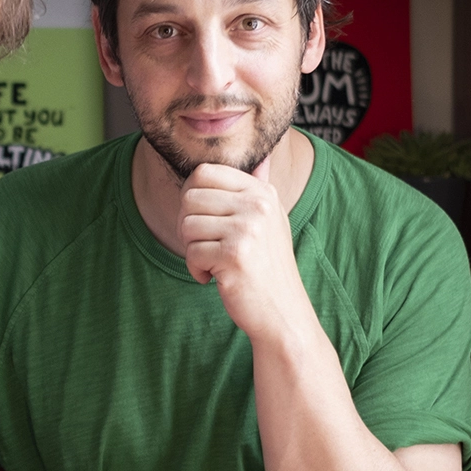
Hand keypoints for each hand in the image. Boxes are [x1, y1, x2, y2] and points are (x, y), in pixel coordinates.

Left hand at [178, 160, 310, 339]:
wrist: (283, 312)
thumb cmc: (267, 267)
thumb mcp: (271, 221)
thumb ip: (259, 190)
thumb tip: (263, 159)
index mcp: (262, 192)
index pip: (203, 172)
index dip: (190, 196)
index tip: (202, 220)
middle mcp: (257, 205)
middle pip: (189, 197)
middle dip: (187, 226)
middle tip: (205, 246)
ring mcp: (248, 229)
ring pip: (186, 225)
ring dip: (192, 250)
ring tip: (213, 263)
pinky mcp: (235, 255)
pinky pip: (191, 252)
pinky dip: (196, 270)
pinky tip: (216, 278)